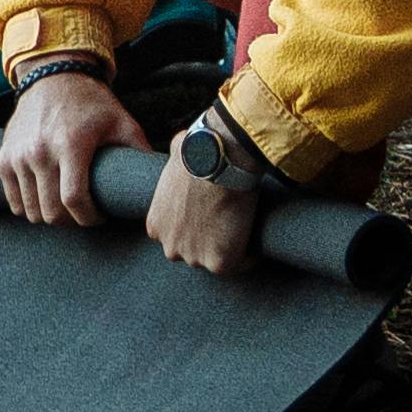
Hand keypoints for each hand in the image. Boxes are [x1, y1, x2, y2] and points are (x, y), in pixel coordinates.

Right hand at [0, 64, 141, 223]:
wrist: (53, 77)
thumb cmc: (92, 103)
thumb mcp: (122, 123)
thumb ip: (140, 152)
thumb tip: (163, 181)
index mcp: (71, 144)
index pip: (74, 201)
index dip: (90, 219)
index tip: (100, 216)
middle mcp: (40, 150)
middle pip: (51, 212)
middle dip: (72, 221)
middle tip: (85, 212)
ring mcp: (18, 155)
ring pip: (31, 211)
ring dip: (50, 215)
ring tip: (65, 204)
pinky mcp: (4, 157)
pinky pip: (13, 200)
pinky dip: (28, 206)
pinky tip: (45, 197)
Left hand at [143, 145, 259, 273]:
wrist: (218, 162)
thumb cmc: (197, 152)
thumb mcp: (175, 155)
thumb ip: (173, 160)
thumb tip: (180, 147)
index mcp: (155, 225)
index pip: (174, 235)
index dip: (192, 226)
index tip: (208, 217)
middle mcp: (170, 246)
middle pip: (191, 251)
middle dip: (206, 240)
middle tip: (226, 222)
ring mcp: (194, 258)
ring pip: (214, 259)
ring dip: (226, 248)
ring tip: (241, 230)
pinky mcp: (220, 263)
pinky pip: (239, 265)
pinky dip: (249, 256)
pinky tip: (256, 242)